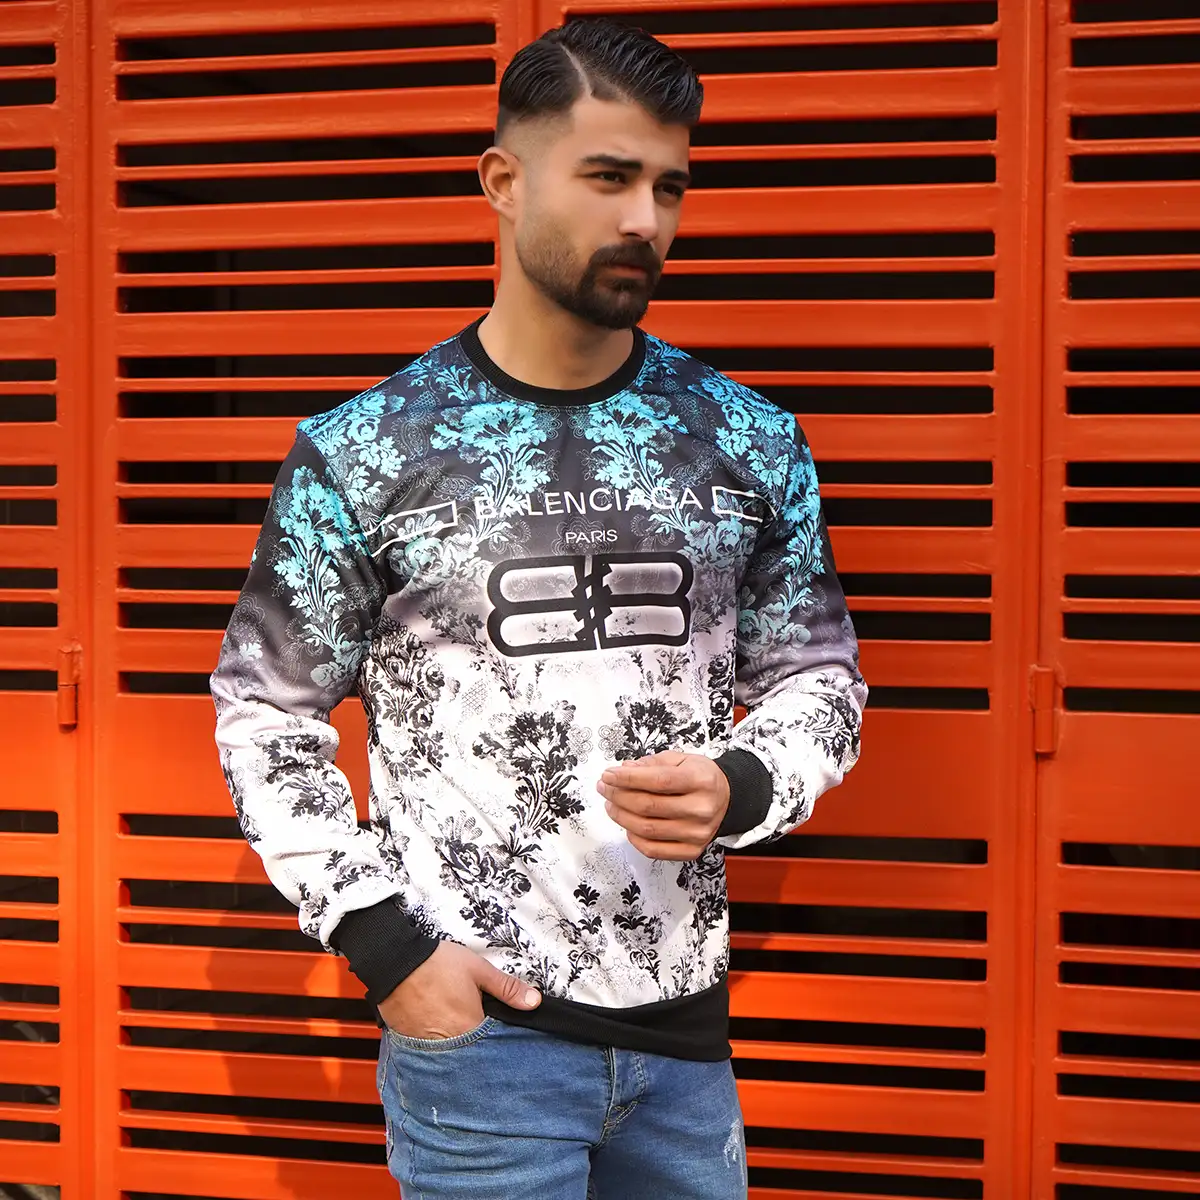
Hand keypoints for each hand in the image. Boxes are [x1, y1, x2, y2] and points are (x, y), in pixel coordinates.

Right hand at [377, 941, 540, 1039]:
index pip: (493, 1046)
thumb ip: (507, 988)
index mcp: (470, 1028)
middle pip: (472, 1054)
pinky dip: (438, 1047)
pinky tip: (440, 1032)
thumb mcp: (478, 970)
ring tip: (458, 1033)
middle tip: (478, 1030)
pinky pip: (430, 1053)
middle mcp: (450, 1044)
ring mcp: (428, 1047)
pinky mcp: (411, 1043)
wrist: (396, 961)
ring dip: (458, 1049)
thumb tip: (534, 1002)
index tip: (501, 1036)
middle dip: (479, 1048)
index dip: (499, 1041)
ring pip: (451, 1055)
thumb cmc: (437, 964)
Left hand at [597, 751, 730, 861]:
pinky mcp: (692, 850)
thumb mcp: (681, 759)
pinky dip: (634, 838)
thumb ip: (652, 763)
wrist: (727, 798)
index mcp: (701, 781)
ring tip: (611, 805)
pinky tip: (627, 825)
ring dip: (621, 816)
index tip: (608, 775)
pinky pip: (653, 850)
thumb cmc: (701, 777)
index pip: (658, 780)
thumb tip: (624, 770)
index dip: (628, 778)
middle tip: (605, 788)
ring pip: (647, 829)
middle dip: (619, 796)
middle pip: (649, 806)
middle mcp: (702, 809)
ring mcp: (697, 833)